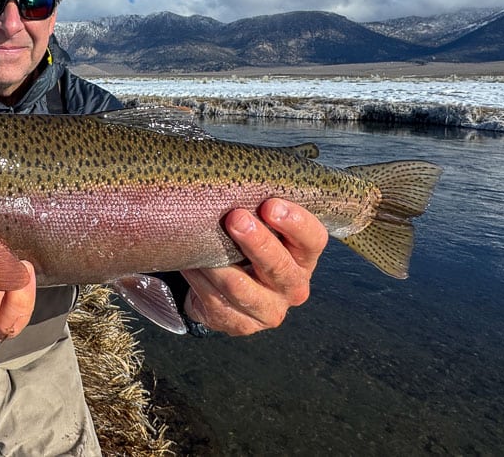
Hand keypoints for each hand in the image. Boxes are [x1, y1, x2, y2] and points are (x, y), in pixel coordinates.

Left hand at [180, 199, 327, 335]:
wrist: (228, 293)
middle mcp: (293, 287)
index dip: (295, 223)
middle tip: (235, 218)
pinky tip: (191, 264)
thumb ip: (256, 211)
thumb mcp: (260, 230)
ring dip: (219, 266)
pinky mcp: (241, 325)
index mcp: (303, 258)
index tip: (270, 205)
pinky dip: (200, 280)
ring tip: (201, 245)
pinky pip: (217, 301)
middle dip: (257, 242)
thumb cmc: (246, 250)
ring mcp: (268, 310)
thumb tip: (229, 179)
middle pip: (280, 267)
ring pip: (243, 289)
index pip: (313, 240)